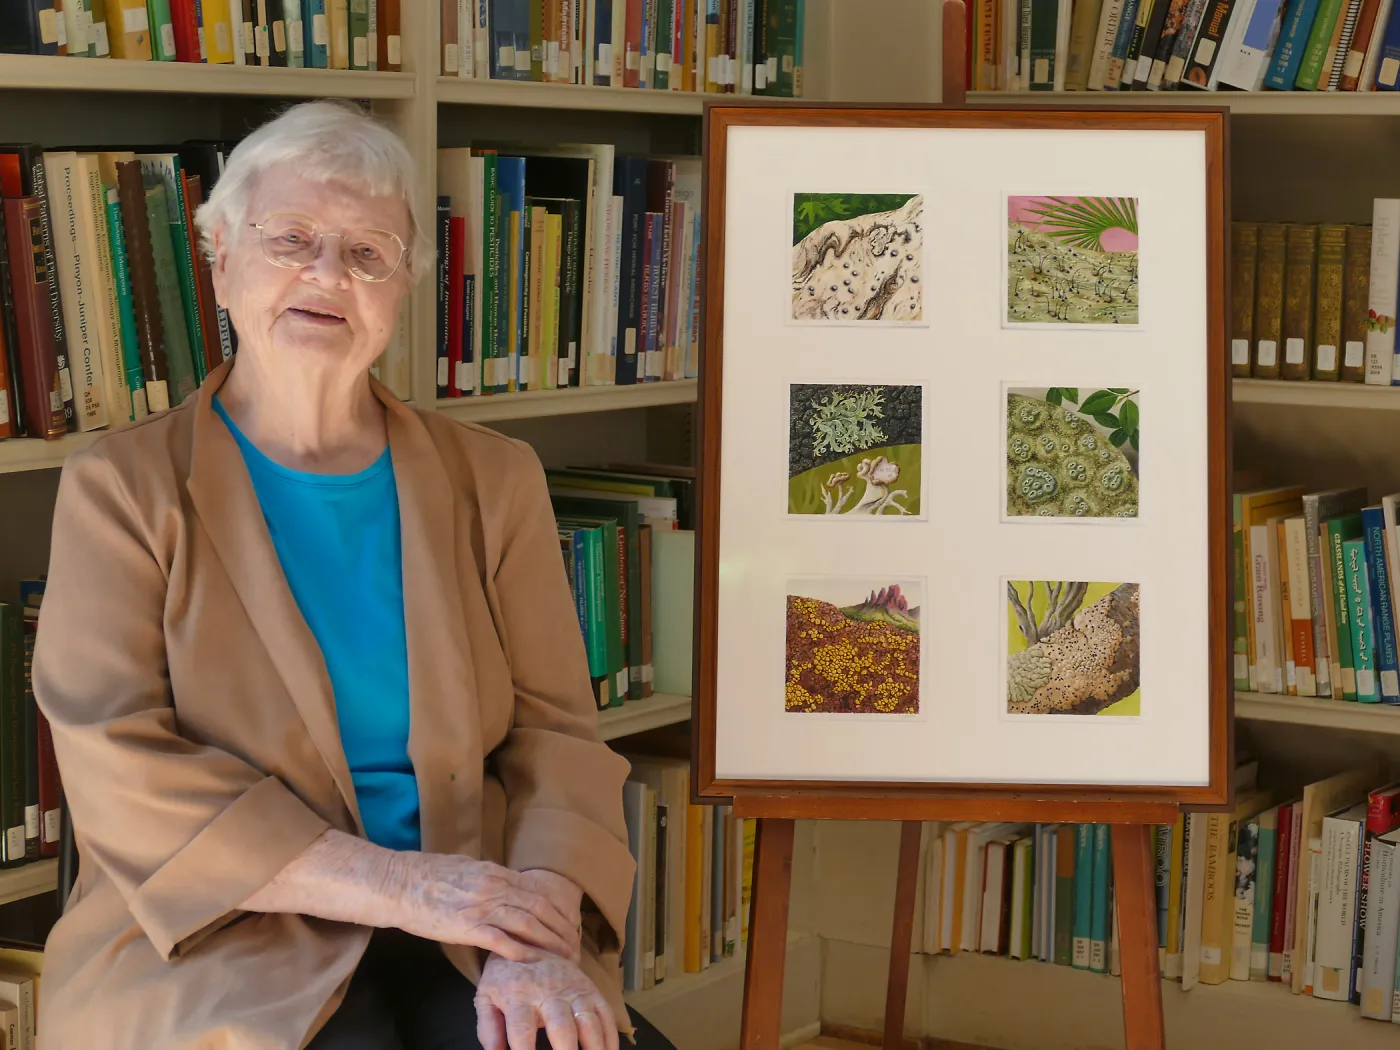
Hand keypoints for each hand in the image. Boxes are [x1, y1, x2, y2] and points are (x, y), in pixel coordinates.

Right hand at [386, 853, 579, 962]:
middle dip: (561, 928)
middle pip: (540, 908)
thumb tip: (509, 884)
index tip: (569, 922)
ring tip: (562, 955)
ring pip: (527, 924)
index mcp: (496, 873)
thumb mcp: (468, 867)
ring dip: (549, 942)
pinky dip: (520, 951)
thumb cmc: (429, 875)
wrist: (401, 883)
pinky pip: (501, 940)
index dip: (557, 909)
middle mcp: (495, 887)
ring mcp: (482, 907)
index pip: (537, 891)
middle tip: (574, 944)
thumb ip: (491, 876)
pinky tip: (533, 960)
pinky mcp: (468, 927)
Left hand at [474, 952, 619, 1049]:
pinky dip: (611, 1037)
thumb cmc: (505, 975)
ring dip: (594, 1048)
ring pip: (589, 1021)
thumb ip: (488, 1029)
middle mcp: (548, 993)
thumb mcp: (486, 997)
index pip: (521, 1031)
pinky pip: (606, 1013)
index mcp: (518, 996)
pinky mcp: (590, 988)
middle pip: (562, 1028)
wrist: (527, 935)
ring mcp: (573, 989)